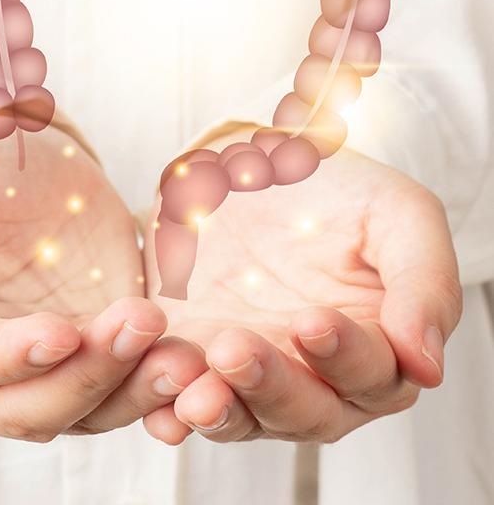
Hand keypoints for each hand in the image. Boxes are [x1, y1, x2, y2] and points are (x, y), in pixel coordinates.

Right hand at [0, 124, 205, 440]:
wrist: (38, 161)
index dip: (6, 356)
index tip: (60, 333)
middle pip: (26, 406)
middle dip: (85, 374)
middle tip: (140, 321)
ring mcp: (41, 373)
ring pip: (83, 411)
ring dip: (133, 391)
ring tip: (180, 357)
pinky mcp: (94, 360)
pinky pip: (125, 393)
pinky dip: (158, 390)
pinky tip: (191, 368)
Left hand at [142, 132, 461, 443]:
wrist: (248, 166)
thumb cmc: (335, 190)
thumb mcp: (396, 214)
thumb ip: (424, 282)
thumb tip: (427, 364)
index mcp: (376, 348)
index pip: (372, 375)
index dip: (344, 357)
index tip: (311, 322)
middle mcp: (316, 377)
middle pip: (305, 412)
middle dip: (270, 386)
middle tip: (234, 349)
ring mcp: (252, 374)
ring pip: (241, 417)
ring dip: (217, 409)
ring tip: (192, 391)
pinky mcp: (196, 362)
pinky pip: (179, 401)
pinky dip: (165, 405)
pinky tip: (156, 397)